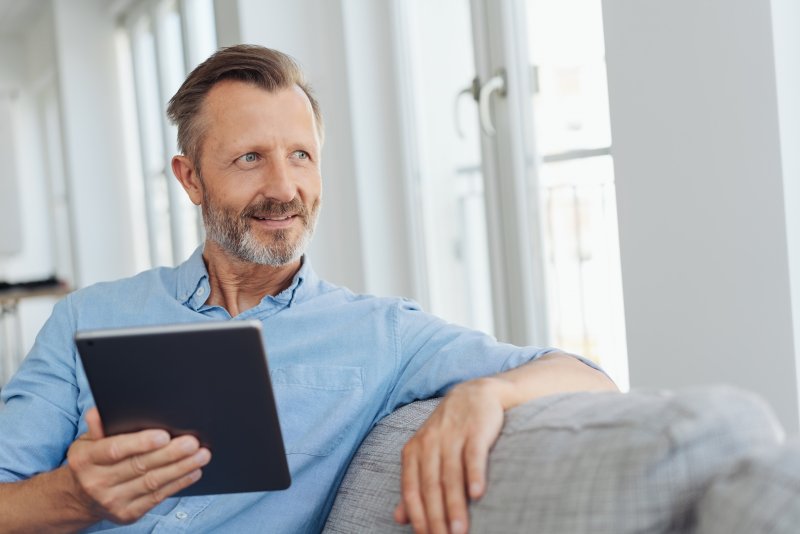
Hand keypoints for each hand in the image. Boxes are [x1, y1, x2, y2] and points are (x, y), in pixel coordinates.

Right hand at [65, 408, 210, 524]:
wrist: (80, 499)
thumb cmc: (91, 461)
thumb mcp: (86, 441)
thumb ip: (97, 426)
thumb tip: (99, 412)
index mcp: (85, 460)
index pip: (114, 450)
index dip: (140, 443)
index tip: (164, 435)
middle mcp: (96, 482)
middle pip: (139, 466)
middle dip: (170, 454)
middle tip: (192, 442)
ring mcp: (112, 501)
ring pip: (152, 482)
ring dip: (181, 468)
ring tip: (201, 455)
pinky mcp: (127, 514)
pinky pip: (157, 497)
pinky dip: (178, 483)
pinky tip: (193, 472)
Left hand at [394, 378, 506, 533]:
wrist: (475, 393)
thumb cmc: (449, 431)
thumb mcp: (426, 453)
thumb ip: (414, 484)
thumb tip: (399, 518)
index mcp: (413, 450)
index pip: (411, 489)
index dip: (417, 516)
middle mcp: (429, 442)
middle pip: (431, 486)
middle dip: (437, 518)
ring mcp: (452, 435)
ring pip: (451, 475)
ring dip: (456, 505)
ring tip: (460, 531)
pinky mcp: (475, 429)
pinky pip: (473, 455)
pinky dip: (474, 475)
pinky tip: (477, 494)